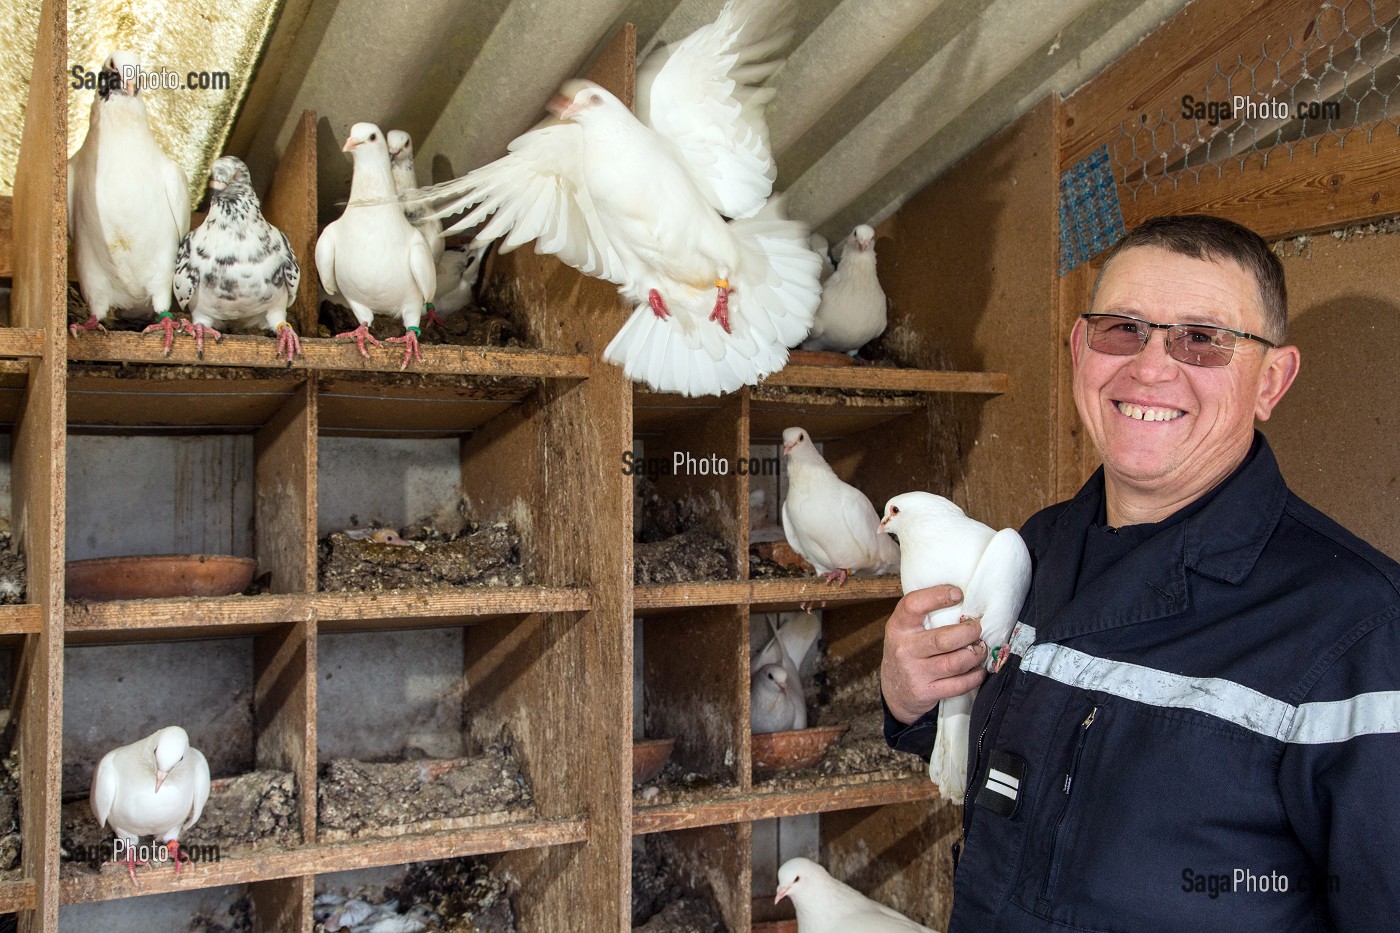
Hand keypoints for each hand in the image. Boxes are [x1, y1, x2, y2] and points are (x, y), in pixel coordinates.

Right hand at [880, 585, 987, 724]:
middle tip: (978, 628)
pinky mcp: (926, 692)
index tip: (958, 594)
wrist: (894, 690)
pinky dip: (975, 676)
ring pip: (955, 663)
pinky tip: (978, 670)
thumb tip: (963, 600)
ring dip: (975, 654)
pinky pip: (958, 685)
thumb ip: (924, 616)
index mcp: (898, 627)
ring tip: (981, 649)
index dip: (937, 596)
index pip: (913, 605)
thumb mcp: (905, 630)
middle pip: (943, 639)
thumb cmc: (907, 651)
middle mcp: (904, 649)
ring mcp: (914, 673)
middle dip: (969, 632)